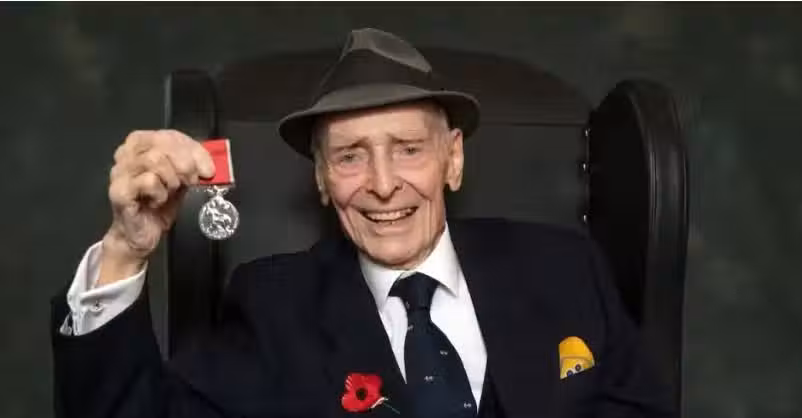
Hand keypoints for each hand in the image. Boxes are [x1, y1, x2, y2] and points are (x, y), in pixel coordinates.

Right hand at [98, 130, 214, 285]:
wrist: (142, 235)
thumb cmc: (160, 205)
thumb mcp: (182, 180)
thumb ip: (192, 166)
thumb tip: (209, 164)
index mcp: (141, 144)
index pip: (170, 135)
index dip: (193, 150)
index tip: (207, 169)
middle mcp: (126, 154)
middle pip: (162, 143)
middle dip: (185, 164)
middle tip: (192, 181)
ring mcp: (120, 172)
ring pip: (154, 160)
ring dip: (172, 178)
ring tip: (171, 191)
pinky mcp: (119, 191)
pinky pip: (148, 181)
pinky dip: (161, 193)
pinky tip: (158, 201)